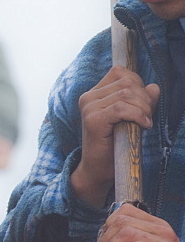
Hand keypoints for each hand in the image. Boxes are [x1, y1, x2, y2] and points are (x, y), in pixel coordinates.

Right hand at [70, 66, 158, 207]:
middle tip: (147, 117)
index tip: (143, 104)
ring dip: (144, 108)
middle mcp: (88, 98)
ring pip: (126, 94)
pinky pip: (121, 108)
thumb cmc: (114, 145)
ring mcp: (88, 108)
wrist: (99, 169)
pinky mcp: (93, 120)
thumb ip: (142, 102)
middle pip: (127, 82)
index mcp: (94, 94)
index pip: (120, 72)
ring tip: (144, 122)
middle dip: (145, 98)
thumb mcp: (131, 119)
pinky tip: (143, 126)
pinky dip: (138, 116)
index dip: (138, 84)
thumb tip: (154, 87)